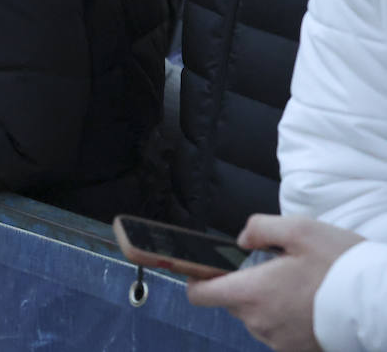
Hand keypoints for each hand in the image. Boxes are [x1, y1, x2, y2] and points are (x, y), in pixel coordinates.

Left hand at [187, 215, 365, 351]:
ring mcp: (278, 340)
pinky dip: (285, 317)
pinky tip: (307, 304)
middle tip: (273, 269)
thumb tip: (242, 240)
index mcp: (251, 293)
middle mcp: (259, 322)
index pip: (200, 295)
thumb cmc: (339, 266)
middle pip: (231, 303)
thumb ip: (259, 228)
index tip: (205, 270)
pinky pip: (277, 331)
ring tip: (297, 286)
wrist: (378, 303)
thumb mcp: (299, 229)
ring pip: (255, 317)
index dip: (197, 280)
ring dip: (266, 302)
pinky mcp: (297, 350)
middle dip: (243, 285)